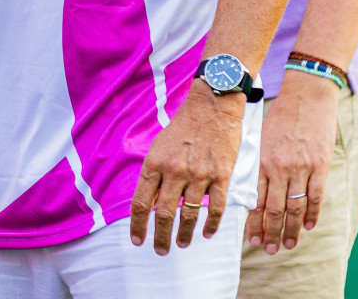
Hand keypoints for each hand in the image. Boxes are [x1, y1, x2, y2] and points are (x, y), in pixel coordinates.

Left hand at [130, 79, 245, 254]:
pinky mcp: (221, 176)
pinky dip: (211, 224)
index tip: (137, 240)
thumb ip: (154, 173)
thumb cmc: (182, 127)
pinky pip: (216, 208)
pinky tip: (206, 233)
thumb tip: (150, 201)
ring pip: (189, 214)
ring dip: (184, 234)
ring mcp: (198, 175)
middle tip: (159, 250)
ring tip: (181, 244)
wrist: (212, 107)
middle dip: (160, 236)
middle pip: (164, 214)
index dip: (138, 225)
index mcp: (154, 163)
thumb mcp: (158, 146)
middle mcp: (174, 171)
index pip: (142, 202)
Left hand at [246, 72, 338, 254]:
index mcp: (261, 161)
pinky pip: (316, 196)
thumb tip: (251, 188)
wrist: (306, 97)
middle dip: (270, 232)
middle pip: (274, 209)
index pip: (255, 200)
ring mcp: (301, 168)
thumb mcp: (260, 139)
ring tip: (287, 245)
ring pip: (295, 207)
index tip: (252, 239)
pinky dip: (312, 214)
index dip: (254, 222)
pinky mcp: (320, 166)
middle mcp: (279, 168)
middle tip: (269, 249)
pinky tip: (308, 226)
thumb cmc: (280, 117)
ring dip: (291, 229)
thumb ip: (257, 164)